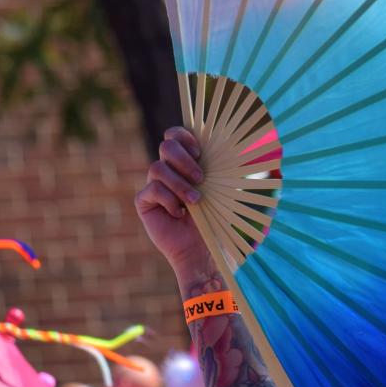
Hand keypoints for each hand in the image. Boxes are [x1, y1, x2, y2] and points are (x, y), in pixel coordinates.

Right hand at [135, 128, 213, 275]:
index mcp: (186, 163)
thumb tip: (240, 145)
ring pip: (157, 167)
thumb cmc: (217, 221)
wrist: (205, 251)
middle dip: (183, 159)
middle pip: (166, 146)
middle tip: (200, 178)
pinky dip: (169, 200)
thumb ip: (224, 168)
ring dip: (179, 184)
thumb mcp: (224, 191)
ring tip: (196, 202)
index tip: (200, 151)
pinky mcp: (145, 202)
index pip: (175, 135)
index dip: (184, 136)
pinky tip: (179, 214)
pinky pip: (152, 189)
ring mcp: (155, 186)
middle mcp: (169, 171)